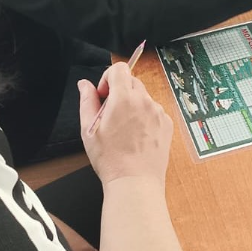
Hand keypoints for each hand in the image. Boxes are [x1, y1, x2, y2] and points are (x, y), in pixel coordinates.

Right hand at [78, 62, 172, 186]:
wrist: (135, 182)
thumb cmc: (110, 159)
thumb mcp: (88, 130)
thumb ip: (87, 101)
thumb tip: (84, 85)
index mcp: (124, 98)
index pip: (119, 68)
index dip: (108, 78)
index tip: (104, 95)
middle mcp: (144, 101)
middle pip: (132, 81)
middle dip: (120, 92)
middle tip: (111, 115)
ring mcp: (158, 112)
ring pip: (143, 97)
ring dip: (133, 105)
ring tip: (125, 130)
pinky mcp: (167, 124)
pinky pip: (154, 111)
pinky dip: (145, 117)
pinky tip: (137, 136)